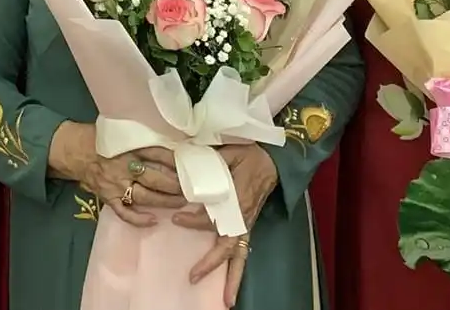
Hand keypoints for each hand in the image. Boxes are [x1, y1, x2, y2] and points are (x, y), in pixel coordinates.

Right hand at [48, 122, 183, 227]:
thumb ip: (142, 137)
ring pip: (144, 196)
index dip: (176, 161)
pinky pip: (124, 212)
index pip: (158, 154)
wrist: (72, 150)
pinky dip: (138, 219)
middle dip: (175, 185)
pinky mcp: (107, 197)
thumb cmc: (100, 137)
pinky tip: (153, 221)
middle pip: (155, 178)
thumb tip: (172, 140)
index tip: (191, 165)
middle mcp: (123, 166)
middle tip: (192, 187)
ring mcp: (115, 184)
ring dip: (165, 201)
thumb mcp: (121, 131)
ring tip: (181, 202)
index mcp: (127, 146)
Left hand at [178, 144, 277, 308]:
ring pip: (239, 257)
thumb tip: (182, 159)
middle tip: (193, 277)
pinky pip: (243, 254)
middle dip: (211, 263)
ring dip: (233, 279)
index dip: (194, 220)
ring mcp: (246, 225)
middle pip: (229, 247)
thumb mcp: (227, 154)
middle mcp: (242, 218)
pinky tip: (231, 290)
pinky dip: (237, 271)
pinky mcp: (247, 228)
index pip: (213, 218)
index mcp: (237, 200)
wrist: (272, 161)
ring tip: (227, 302)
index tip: (177, 218)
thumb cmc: (248, 155)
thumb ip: (207, 160)